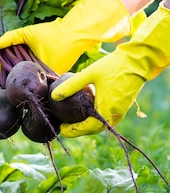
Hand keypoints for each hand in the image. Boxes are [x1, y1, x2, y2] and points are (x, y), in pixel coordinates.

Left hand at [0, 0, 131, 74]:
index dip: (2, 72)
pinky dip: (29, 71)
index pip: (15, 77)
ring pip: (29, 79)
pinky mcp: (54, 76)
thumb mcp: (29, 33)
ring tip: (7, 65)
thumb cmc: (53, 34)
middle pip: (21, 80)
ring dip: (19, 72)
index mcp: (36, 71)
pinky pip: (37, 77)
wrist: (76, 34)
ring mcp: (49, 79)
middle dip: (9, 73)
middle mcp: (43, 79)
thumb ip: (12, 37)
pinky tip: (21, 64)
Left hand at [51, 5, 169, 136]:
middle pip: (94, 129)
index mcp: (107, 109)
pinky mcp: (122, 106)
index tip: (61, 129)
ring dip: (87, 126)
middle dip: (78, 130)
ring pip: (101, 125)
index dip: (73, 131)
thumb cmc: (114, 66)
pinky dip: (95, 119)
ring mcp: (120, 111)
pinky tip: (85, 113)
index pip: (88, 127)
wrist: (139, 60)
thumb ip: (71, 86)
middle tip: (64, 127)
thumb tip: (54, 96)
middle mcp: (114, 114)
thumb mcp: (89, 74)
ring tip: (72, 122)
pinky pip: (106, 118)